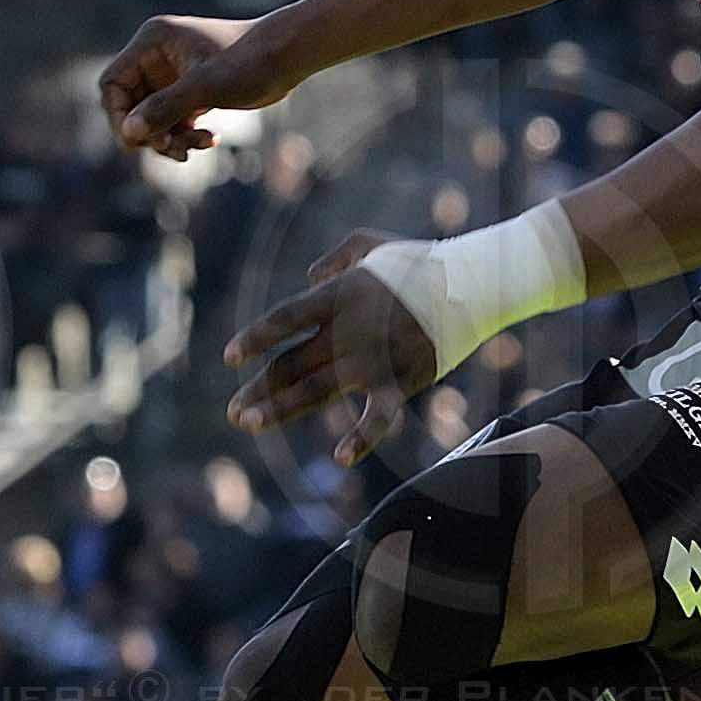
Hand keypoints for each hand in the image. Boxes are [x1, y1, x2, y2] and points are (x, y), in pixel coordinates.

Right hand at [99, 13, 298, 158]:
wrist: (288, 56)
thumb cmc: (249, 61)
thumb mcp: (205, 87)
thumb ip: (165, 109)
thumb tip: (130, 133)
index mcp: (152, 42)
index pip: (113, 84)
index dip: (119, 116)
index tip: (138, 141)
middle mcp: (157, 57)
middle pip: (130, 106)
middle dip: (151, 132)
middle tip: (175, 149)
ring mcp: (173, 75)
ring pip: (152, 118)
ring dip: (170, 138)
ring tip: (197, 145)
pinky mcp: (190, 91)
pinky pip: (173, 121)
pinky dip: (185, 135)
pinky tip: (210, 139)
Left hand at [221, 239, 438, 455]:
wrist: (471, 282)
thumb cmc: (420, 261)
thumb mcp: (371, 244)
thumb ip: (336, 258)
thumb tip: (309, 278)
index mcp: (339, 295)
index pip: (285, 319)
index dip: (255, 338)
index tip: (229, 358)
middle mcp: (348, 330)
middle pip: (292, 364)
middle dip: (260, 389)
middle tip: (234, 413)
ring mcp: (373, 359)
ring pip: (317, 391)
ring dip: (281, 410)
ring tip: (249, 425)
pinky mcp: (401, 381)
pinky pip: (379, 416)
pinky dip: (362, 438)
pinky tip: (340, 457)